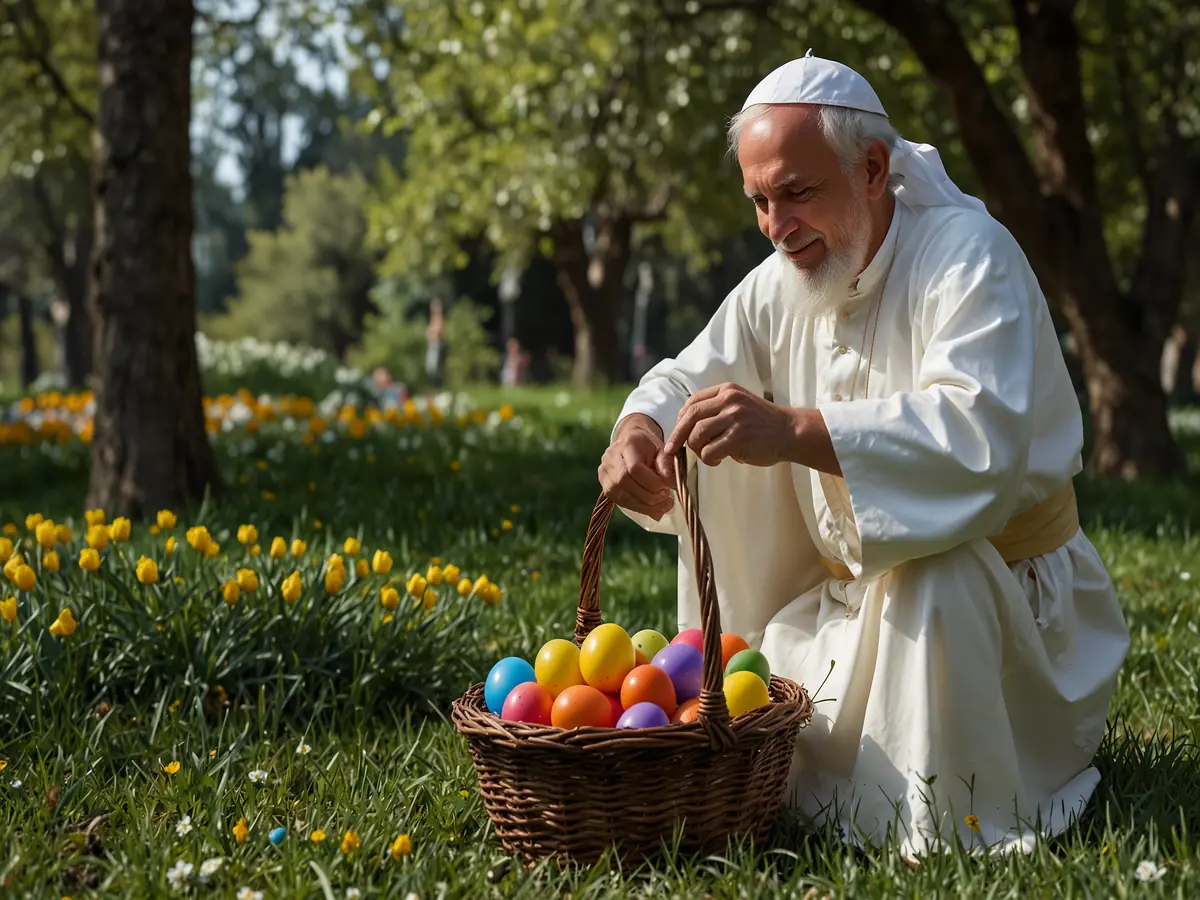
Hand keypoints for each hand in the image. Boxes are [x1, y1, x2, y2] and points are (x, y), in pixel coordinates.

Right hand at [598, 413, 673, 519]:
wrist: (631, 443)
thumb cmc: (648, 446)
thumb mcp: (662, 449)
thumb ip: (667, 465)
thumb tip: (672, 484)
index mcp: (627, 445)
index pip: (634, 468)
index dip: (652, 482)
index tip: (667, 487)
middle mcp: (610, 459)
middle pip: (625, 482)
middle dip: (649, 495)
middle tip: (666, 497)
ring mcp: (605, 475)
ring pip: (623, 496)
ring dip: (646, 505)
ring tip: (663, 505)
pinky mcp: (606, 488)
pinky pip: (622, 503)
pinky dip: (640, 508)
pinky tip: (654, 508)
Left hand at [662, 383, 800, 467]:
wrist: (790, 432)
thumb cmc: (761, 423)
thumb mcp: (738, 405)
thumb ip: (716, 409)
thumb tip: (684, 426)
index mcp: (726, 391)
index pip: (692, 402)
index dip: (680, 420)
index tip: (677, 434)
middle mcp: (729, 401)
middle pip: (690, 417)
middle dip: (677, 436)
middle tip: (672, 450)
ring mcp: (734, 418)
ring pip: (697, 435)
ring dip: (697, 449)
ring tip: (708, 455)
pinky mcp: (739, 438)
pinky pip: (709, 451)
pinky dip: (708, 459)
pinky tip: (718, 460)